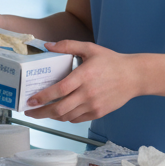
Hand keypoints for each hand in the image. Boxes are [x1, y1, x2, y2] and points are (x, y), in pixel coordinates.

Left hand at [24, 41, 141, 122]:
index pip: (59, 90)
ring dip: (52, 116)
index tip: (30, 100)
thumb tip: (48, 45)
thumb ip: (69, 45)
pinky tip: (62, 112)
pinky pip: (77, 119)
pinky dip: (66, 117)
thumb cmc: (112, 61)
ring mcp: (93, 105)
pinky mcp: (98, 113)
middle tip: (30, 112)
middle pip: (59, 109)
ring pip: (66, 116)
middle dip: (41, 113)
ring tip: (43, 112)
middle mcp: (88, 93)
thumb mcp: (91, 49)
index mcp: (84, 76)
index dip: (42, 97)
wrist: (134, 76)